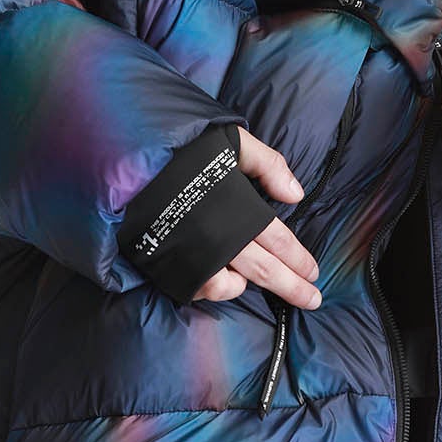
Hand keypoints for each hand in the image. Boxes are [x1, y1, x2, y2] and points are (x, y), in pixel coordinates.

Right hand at [191, 127, 322, 308]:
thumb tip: (295, 194)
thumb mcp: (231, 142)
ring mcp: (197, 255)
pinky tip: (230, 282)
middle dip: (293, 287)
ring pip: (236, 285)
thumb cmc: (181, 150)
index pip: (280, 241)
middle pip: (266, 270)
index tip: (314, 272)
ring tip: (274, 289)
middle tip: (312, 300)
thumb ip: (267, 164)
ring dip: (258, 289)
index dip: (300, 259)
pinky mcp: (173, 265)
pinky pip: (203, 288)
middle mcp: (221, 237)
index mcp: (239, 208)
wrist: (126, 163)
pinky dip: (220, 289)